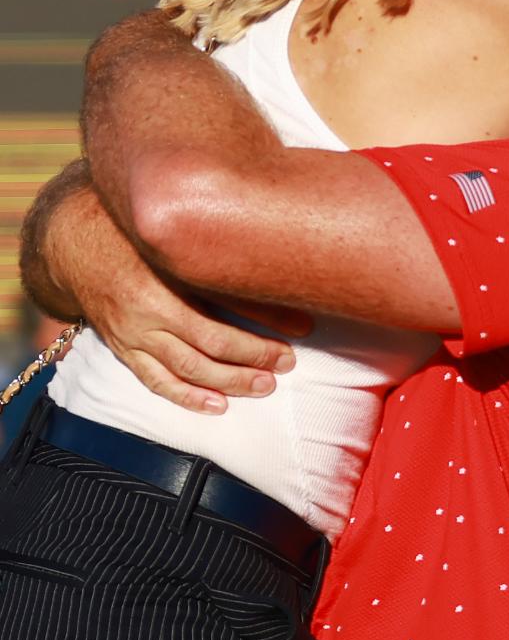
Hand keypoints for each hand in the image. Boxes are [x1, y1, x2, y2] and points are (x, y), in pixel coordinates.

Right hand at [73, 254, 299, 415]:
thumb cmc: (133, 234)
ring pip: (187, 367)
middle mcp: (148, 308)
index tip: (304, 325)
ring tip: (265, 385)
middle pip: (211, 341)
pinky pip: (155, 380)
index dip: (268, 316)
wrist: (72, 244)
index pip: (226, 301)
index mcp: (164, 274)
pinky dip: (187, 397)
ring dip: (229, 380)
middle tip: (288, 362)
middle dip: (254, 355)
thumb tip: (276, 262)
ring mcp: (133, 333)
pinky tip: (217, 405)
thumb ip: (217, 250)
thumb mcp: (174, 237)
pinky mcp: (123, 348)